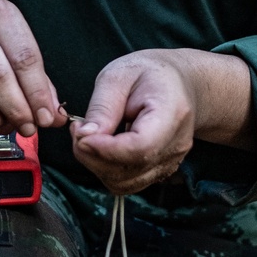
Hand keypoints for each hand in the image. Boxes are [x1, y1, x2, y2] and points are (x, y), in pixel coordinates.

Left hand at [71, 49, 253, 194]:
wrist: (180, 83)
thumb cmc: (149, 73)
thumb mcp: (120, 75)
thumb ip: (102, 107)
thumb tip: (84, 137)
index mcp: (172, 114)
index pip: (140, 147)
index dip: (105, 149)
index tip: (80, 135)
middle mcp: (176, 145)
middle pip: (128, 169)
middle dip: (92, 156)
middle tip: (77, 130)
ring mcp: (170, 162)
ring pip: (123, 182)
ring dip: (96, 165)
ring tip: (88, 137)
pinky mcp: (160, 171)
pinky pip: (126, 182)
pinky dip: (106, 170)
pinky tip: (101, 147)